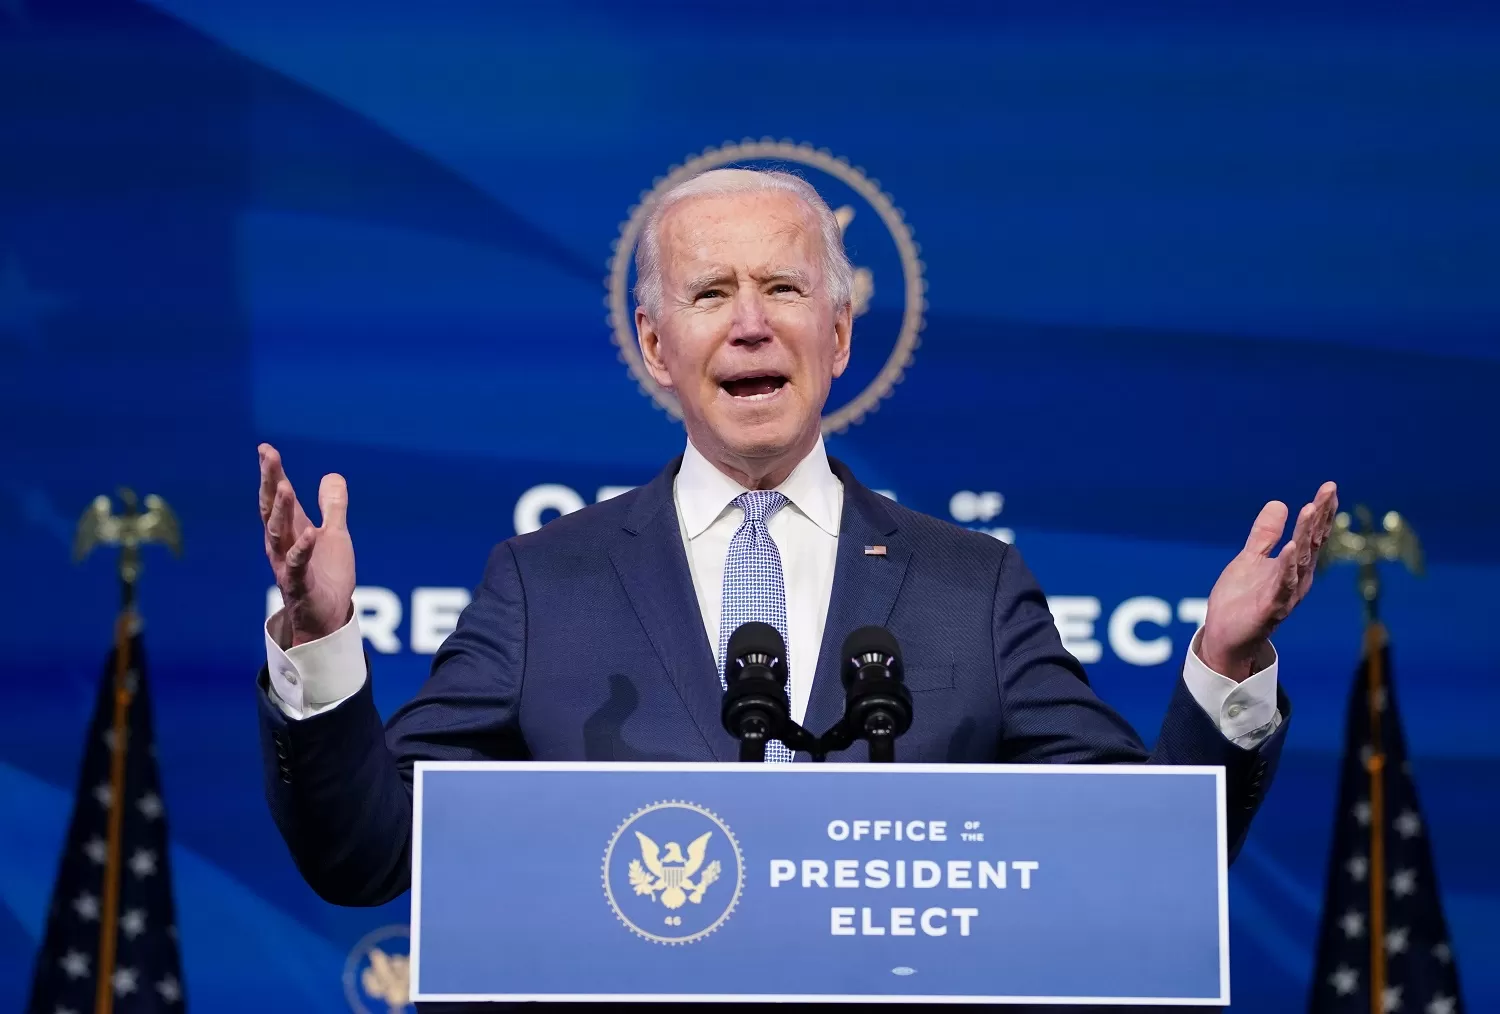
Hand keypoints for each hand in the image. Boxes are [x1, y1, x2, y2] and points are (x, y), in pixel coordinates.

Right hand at [258, 443, 355, 646]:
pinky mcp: (298, 584)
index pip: (279, 496)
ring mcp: (287, 564)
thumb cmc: (326, 576)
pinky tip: (310, 533)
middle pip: (272, 509)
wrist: (327, 618)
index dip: (273, 473)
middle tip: (268, 457)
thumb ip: (333, 507)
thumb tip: (332, 475)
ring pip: (278, 534)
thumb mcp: (335, 536)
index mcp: (292, 530)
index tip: (266, 448)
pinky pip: (296, 565)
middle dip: (271, 482)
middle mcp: (283, 544)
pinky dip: (301, 548)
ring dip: (282, 511)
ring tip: (286, 487)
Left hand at [1199, 481, 1338, 680]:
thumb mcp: (1251, 559)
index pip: (1311, 535)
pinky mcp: (1270, 608)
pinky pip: (1282, 585)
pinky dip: (1287, 566)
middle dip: (1319, 516)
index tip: (1329, 487)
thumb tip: (1279, 503)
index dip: (1321, 512)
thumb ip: (1265, 535)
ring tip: (1310, 508)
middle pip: (1311, 543)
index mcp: (1293, 566)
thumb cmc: (1241, 600)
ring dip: (1305, 534)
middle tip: (1328, 491)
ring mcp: (1285, 593)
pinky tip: (1291, 547)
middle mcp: (1296, 578)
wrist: (1225, 636)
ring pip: (1300, 560)